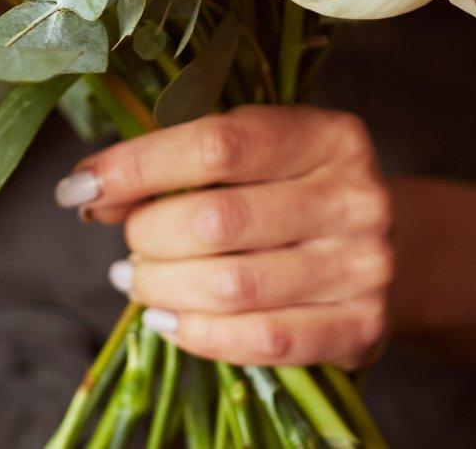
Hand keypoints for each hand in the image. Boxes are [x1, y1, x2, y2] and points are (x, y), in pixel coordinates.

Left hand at [56, 106, 393, 367]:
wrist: (396, 250)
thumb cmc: (294, 191)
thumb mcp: (253, 156)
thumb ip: (182, 162)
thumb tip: (91, 192)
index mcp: (327, 135)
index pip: (217, 146)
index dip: (137, 167)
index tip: (79, 188)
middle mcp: (356, 197)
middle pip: (218, 221)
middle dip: (147, 235)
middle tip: (127, 241)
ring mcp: (366, 267)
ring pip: (233, 287)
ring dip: (162, 287)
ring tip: (135, 279)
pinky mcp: (362, 329)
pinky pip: (263, 341)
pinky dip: (199, 335)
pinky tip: (168, 321)